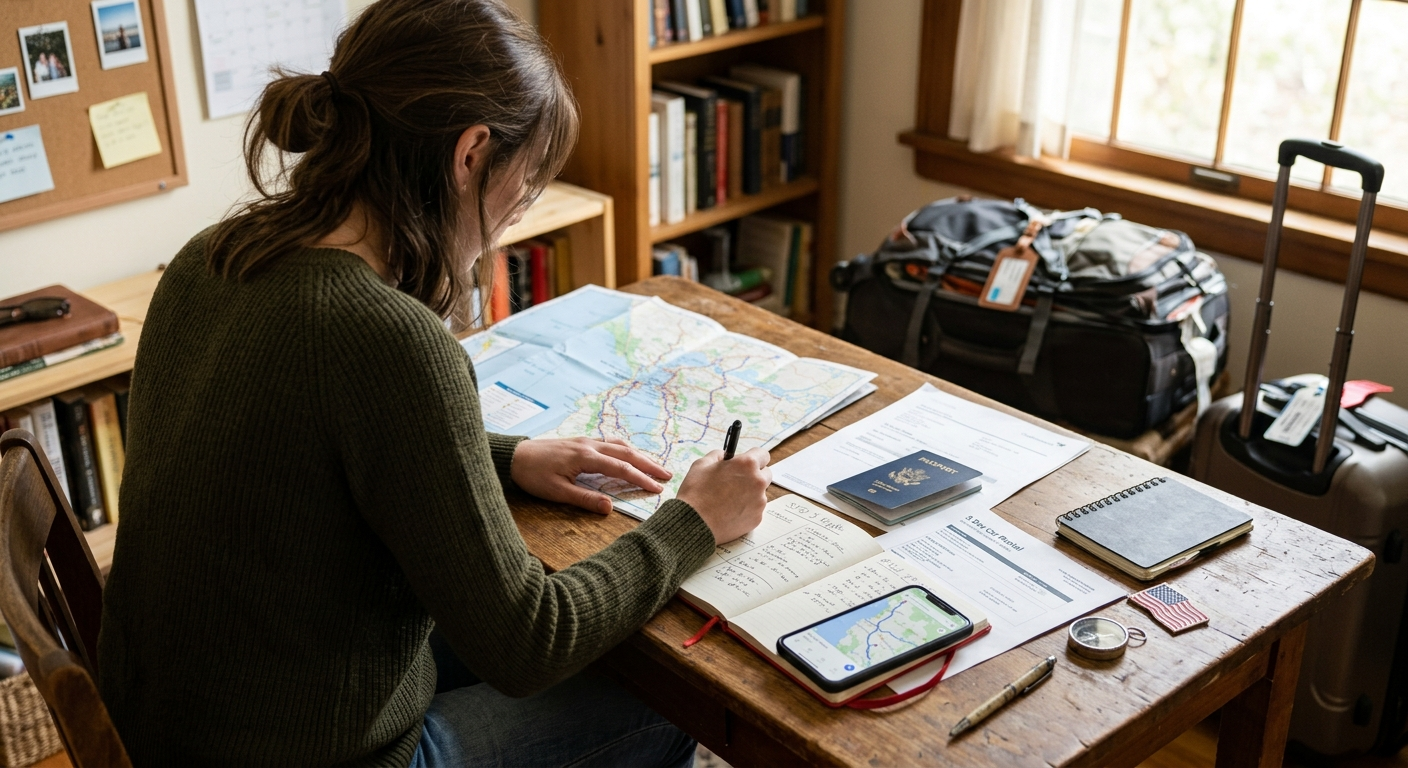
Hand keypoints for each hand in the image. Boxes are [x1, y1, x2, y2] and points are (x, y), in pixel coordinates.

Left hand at [510, 437, 670, 514]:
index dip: (641, 479)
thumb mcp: (557, 492)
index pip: (621, 468)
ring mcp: (585, 441)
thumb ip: (584, 499)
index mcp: (586, 457)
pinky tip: (628, 454)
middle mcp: (589, 445)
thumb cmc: (532, 475)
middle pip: (626, 453)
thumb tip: (610, 507)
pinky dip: (624, 449)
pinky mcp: (580, 442)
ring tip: (654, 465)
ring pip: (619, 445)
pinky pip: (609, 442)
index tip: (658, 489)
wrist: (513, 456)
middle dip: (648, 464)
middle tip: (667, 475)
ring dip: (639, 455)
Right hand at [675, 448, 770, 544]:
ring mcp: (759, 502)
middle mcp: (758, 482)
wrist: (693, 523)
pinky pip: (755, 509)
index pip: (763, 454)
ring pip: (760, 493)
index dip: (753, 457)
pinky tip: (729, 511)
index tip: (746, 462)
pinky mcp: (757, 518)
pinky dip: (746, 509)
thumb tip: (726, 456)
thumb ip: (719, 456)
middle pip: (765, 474)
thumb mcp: (702, 464)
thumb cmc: (696, 492)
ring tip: (728, 499)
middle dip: (754, 475)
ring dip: (750, 493)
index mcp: (747, 465)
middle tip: (737, 480)